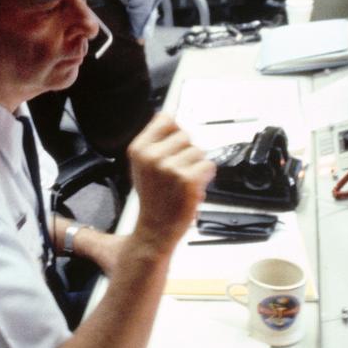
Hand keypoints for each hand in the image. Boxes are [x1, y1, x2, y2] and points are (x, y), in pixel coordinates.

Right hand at [128, 114, 214, 248]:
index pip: (165, 119)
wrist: (155, 229)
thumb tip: (171, 120)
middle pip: (185, 134)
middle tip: (178, 171)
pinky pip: (208, 165)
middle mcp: (152, 156)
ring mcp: (170, 167)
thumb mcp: (142, 166)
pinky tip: (193, 188)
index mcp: (139, 149)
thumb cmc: (152, 199)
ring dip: (197, 166)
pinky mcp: (187, 179)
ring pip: (198, 151)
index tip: (174, 143)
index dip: (174, 130)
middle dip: (186, 151)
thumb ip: (155, 143)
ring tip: (184, 182)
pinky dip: (205, 177)